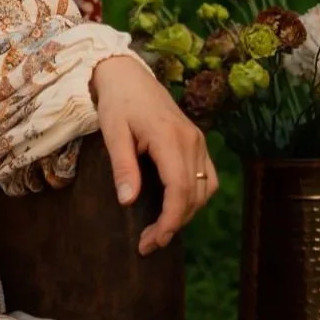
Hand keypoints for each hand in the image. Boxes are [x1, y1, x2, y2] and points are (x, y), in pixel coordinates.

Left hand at [90, 54, 217, 255]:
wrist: (128, 76)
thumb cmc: (116, 103)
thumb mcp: (112, 132)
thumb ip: (123, 166)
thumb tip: (128, 201)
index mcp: (170, 138)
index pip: (180, 188)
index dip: (170, 219)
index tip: (153, 240)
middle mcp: (192, 141)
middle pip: (194, 194)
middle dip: (174, 224)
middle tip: (148, 243)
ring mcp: (199, 141)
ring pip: (205, 189)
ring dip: (186, 213)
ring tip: (159, 230)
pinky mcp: (198, 142)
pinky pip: (207, 177)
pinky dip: (195, 197)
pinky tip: (175, 207)